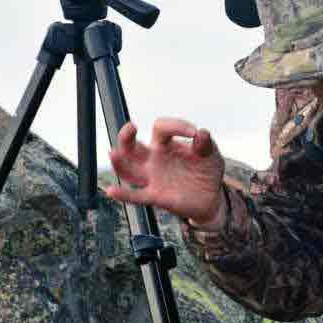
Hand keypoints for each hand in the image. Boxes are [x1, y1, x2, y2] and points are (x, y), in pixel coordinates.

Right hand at [104, 118, 226, 229]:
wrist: (211, 197)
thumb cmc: (206, 170)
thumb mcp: (210, 154)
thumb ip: (206, 144)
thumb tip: (201, 133)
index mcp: (166, 144)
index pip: (161, 128)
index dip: (175, 126)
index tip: (193, 132)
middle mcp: (154, 159)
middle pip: (132, 146)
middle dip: (126, 136)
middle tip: (131, 127)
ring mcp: (152, 177)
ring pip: (128, 169)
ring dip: (120, 162)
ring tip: (114, 153)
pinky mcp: (155, 196)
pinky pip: (136, 196)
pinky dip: (123, 195)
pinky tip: (111, 191)